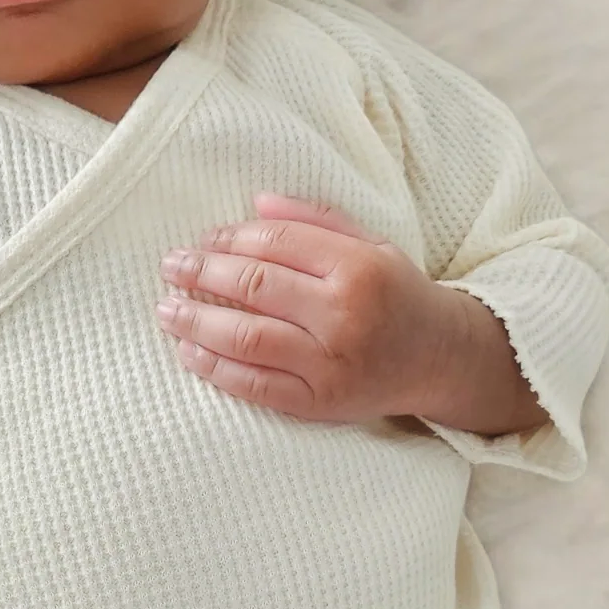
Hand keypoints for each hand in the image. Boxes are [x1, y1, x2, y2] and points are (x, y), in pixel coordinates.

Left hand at [154, 193, 545, 433]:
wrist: (440, 358)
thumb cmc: (397, 294)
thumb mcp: (370, 243)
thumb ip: (315, 220)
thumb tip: (253, 204)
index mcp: (357, 267)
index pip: (274, 244)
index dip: (228, 238)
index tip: (203, 239)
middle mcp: (342, 316)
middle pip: (253, 287)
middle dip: (201, 273)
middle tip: (171, 267)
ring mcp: (329, 364)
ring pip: (245, 338)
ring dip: (196, 321)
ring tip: (167, 310)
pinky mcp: (319, 403)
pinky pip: (254, 386)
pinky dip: (214, 369)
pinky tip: (189, 352)